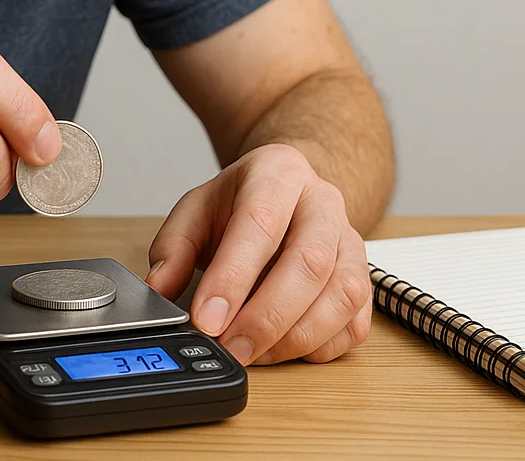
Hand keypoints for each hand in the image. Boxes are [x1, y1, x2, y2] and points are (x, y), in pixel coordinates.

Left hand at [145, 143, 372, 365]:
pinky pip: (356, 322)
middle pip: (310, 263)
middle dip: (267, 317)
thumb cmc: (243, 202)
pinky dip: (321, 346)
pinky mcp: (364, 279)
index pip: (259, 223)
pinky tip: (285, 348)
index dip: (233, 277)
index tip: (208, 318)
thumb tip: (160, 292)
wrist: (289, 191)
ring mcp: (351, 241)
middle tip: (231, 347)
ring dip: (296, 337)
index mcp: (278, 172)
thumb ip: (173, 248)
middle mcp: (324, 203)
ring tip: (254, 352)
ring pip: (342, 295)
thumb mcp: (197, 209)